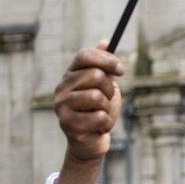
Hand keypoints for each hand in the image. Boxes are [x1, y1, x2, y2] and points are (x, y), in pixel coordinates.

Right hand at [53, 41, 124, 183]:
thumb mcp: (104, 86)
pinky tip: (98, 127)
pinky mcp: (67, 125)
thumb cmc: (99, 110)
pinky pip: (99, 117)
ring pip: (97, 97)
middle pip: (95, 75)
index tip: (122, 70)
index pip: (84, 55)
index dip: (106, 59)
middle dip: (110, 89)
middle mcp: (61, 88)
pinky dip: (106, 122)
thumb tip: (106, 42)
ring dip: (108, 108)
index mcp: (70, 75)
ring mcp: (62, 106)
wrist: (91, 141)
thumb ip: (104, 66)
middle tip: (108, 100)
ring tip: (102, 114)